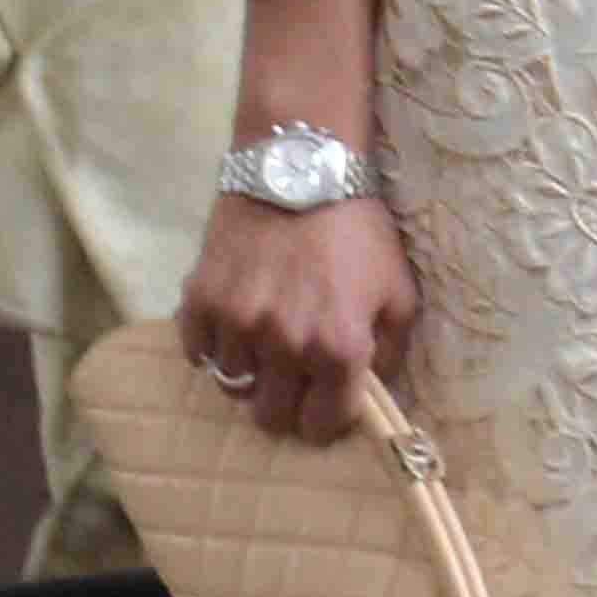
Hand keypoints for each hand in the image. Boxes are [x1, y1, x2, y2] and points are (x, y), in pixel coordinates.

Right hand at [178, 191, 415, 447]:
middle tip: (292, 378)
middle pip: (270, 416)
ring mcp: (237, 326)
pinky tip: (234, 322)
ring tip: (265, 339)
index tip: (324, 405)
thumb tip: (372, 391)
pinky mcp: (200, 304)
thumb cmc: (358, 232)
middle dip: (285, 404)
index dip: (326, 419)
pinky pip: (197, 354)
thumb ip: (390, 348)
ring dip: (250, 370)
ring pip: (232, 385)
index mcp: (339, 346)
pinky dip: (213, 346)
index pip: (323, 423)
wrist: (301, 172)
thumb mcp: (399, 289)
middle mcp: (285, 345)